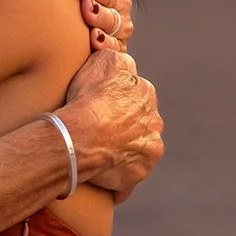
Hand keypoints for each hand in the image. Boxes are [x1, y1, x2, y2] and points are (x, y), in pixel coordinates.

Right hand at [60, 48, 162, 201]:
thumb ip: (119, 58)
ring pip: (137, 149)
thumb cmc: (89, 96)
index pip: (135, 95)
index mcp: (146, 94)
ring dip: (124, 150)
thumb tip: (125, 65)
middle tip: (99, 129)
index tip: (99, 105)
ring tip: (100, 152)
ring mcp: (148, 150)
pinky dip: (118, 176)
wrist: (81, 134)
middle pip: (139, 123)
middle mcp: (154, 123)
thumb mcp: (104, 60)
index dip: (115, 100)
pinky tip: (102, 174)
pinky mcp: (138, 174)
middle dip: (125, 126)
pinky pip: (128, 176)